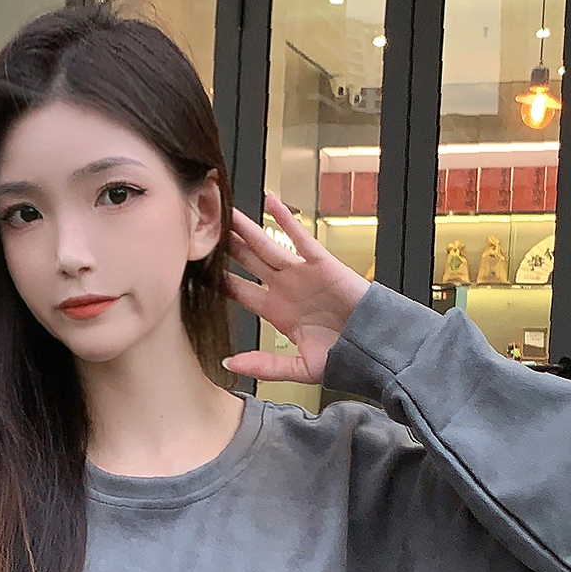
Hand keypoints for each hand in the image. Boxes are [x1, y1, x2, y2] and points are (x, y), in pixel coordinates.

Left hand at [222, 192, 371, 384]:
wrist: (374, 349)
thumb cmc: (343, 358)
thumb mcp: (299, 369)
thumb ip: (264, 366)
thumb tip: (229, 364)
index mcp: (277, 313)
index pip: (240, 292)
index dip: (219, 280)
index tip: (196, 269)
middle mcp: (286, 289)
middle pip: (248, 263)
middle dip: (227, 247)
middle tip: (203, 230)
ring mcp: (303, 274)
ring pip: (267, 246)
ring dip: (247, 229)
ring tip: (226, 210)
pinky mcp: (322, 264)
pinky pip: (301, 237)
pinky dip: (286, 219)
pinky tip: (270, 202)